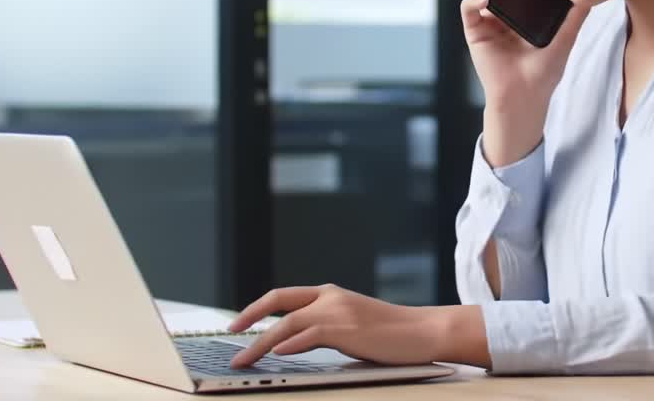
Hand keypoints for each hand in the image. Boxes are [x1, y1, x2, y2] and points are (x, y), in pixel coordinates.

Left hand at [226, 284, 488, 368]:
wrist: (424, 331)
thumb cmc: (391, 336)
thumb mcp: (352, 327)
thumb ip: (324, 330)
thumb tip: (292, 344)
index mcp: (330, 294)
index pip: (284, 296)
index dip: (257, 307)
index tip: (237, 324)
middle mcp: (330, 297)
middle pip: (278, 301)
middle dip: (248, 317)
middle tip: (229, 335)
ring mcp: (338, 311)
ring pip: (287, 322)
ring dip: (259, 342)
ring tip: (242, 359)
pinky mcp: (347, 328)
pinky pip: (310, 334)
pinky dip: (289, 343)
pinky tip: (275, 352)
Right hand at [461, 0, 589, 164]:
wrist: (527, 95)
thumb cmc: (545, 70)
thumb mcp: (566, 37)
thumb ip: (576, 14)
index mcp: (521, 6)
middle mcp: (502, 9)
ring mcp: (487, 19)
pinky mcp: (475, 31)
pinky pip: (468, 8)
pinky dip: (474, 0)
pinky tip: (486, 1)